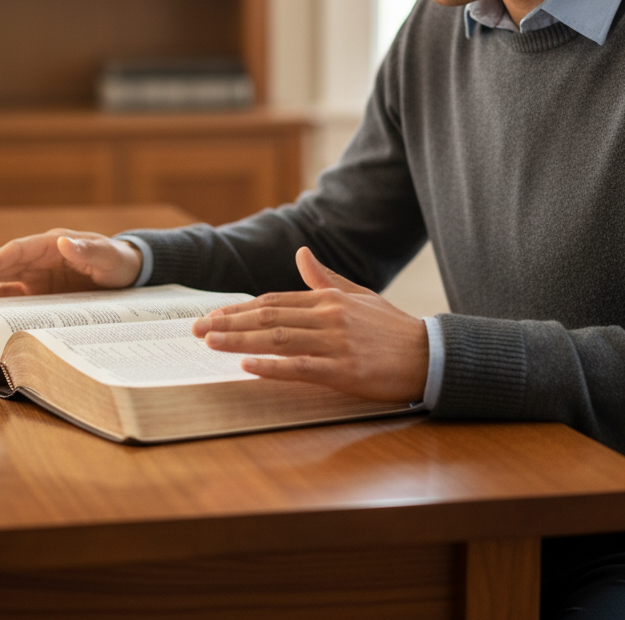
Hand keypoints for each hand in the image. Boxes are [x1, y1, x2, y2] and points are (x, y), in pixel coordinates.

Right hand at [0, 229, 142, 299]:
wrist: (128, 274)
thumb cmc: (119, 261)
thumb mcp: (109, 256)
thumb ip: (89, 249)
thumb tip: (64, 242)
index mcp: (52, 244)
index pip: (18, 250)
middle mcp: (40, 259)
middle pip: (3, 264)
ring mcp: (38, 277)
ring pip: (3, 281)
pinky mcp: (40, 293)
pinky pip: (13, 297)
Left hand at [191, 246, 429, 402]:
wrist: (429, 355)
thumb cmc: (392, 328)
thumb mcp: (359, 295)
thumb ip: (325, 278)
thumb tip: (301, 254)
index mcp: (329, 299)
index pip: (274, 302)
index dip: (239, 309)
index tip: (212, 316)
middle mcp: (328, 317)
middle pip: (268, 318)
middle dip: (228, 323)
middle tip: (196, 330)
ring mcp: (336, 343)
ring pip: (278, 339)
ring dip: (240, 342)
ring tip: (210, 343)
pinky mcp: (344, 371)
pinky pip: (301, 368)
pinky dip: (272, 367)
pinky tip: (248, 367)